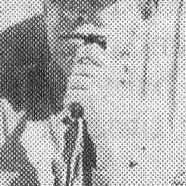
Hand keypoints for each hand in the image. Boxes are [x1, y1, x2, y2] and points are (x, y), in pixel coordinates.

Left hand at [63, 27, 135, 174]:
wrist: (117, 135)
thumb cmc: (111, 115)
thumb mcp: (109, 91)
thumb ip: (99, 77)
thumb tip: (79, 62)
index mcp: (113, 70)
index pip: (92, 50)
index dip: (81, 53)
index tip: (76, 62)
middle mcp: (107, 74)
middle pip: (78, 68)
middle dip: (73, 81)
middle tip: (74, 94)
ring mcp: (100, 85)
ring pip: (73, 80)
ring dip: (70, 92)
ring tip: (73, 103)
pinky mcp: (91, 97)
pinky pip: (71, 93)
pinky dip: (68, 102)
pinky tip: (71, 110)